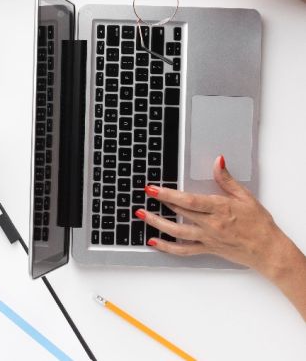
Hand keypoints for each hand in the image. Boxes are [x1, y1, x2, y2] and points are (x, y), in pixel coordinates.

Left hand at [137, 155, 294, 276]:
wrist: (268, 250)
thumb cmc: (259, 223)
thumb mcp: (245, 197)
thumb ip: (227, 179)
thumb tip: (218, 161)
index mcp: (220, 208)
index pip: (188, 200)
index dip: (168, 195)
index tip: (152, 189)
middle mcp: (211, 224)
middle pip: (180, 213)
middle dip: (159, 205)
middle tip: (142, 198)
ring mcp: (207, 238)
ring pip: (177, 232)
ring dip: (157, 224)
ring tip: (141, 216)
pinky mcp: (207, 249)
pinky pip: (183, 250)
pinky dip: (167, 247)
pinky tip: (153, 242)